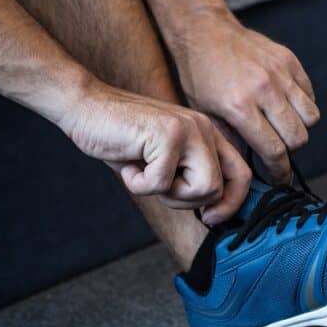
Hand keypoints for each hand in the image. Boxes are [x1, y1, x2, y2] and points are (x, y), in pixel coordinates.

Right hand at [59, 81, 250, 223]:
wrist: (84, 108)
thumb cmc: (119, 138)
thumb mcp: (161, 160)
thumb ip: (187, 177)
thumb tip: (212, 213)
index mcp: (207, 134)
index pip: (241, 175)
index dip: (230, 205)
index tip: (208, 218)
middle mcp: (203, 128)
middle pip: (217, 189)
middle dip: (184, 201)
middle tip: (156, 185)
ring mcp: (187, 129)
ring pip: (200, 189)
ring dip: (164, 193)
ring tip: (142, 171)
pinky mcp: (166, 134)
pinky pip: (160, 183)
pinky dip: (137, 184)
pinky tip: (127, 163)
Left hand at [171, 8, 319, 184]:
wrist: (204, 32)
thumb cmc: (199, 76)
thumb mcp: (206, 114)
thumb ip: (232, 140)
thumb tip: (249, 168)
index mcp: (240, 107)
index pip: (275, 151)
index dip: (280, 172)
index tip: (279, 180)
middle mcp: (264, 89)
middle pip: (298, 137)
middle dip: (289, 152)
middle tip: (277, 152)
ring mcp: (280, 72)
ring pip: (311, 117)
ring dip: (299, 129)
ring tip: (282, 129)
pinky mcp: (290, 59)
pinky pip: (310, 94)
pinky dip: (302, 106)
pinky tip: (284, 107)